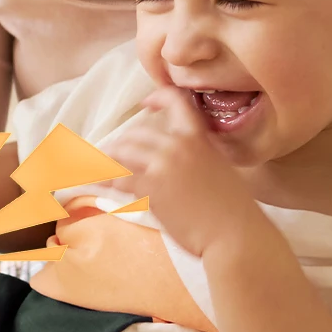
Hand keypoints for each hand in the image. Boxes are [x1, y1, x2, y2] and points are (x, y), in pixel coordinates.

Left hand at [108, 87, 257, 257]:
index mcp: (198, 137)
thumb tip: (184, 152)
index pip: (176, 102)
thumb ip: (201, 152)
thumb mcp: (221, 166)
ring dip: (108, 160)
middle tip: (113, 153)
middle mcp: (177, 146)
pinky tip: (97, 184)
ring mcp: (162, 166)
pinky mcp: (151, 189)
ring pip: (122, 153)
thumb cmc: (234, 206)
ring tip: (99, 167)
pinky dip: (105, 181)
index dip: (158, 98)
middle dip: (122, 143)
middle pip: (137, 133)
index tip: (145, 104)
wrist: (234, 233)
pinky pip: (119, 180)